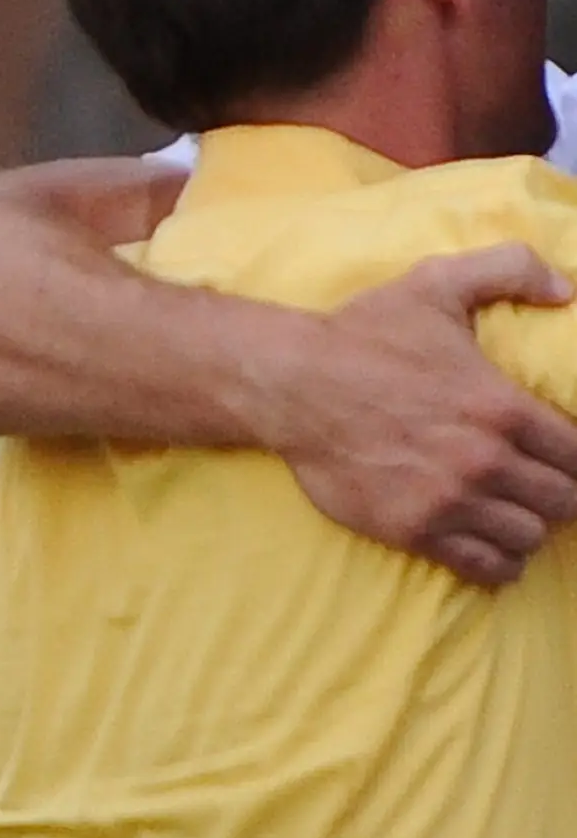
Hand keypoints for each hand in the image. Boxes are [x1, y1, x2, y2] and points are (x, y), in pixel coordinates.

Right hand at [263, 244, 576, 585]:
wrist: (289, 383)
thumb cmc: (363, 335)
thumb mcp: (433, 285)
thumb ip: (508, 269)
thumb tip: (565, 287)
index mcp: (501, 407)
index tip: (562, 455)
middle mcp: (483, 462)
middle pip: (564, 502)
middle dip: (557, 491)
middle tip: (537, 480)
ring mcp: (448, 501)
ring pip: (530, 537)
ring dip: (527, 524)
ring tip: (511, 508)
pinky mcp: (414, 530)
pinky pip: (487, 568)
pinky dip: (499, 560)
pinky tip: (490, 540)